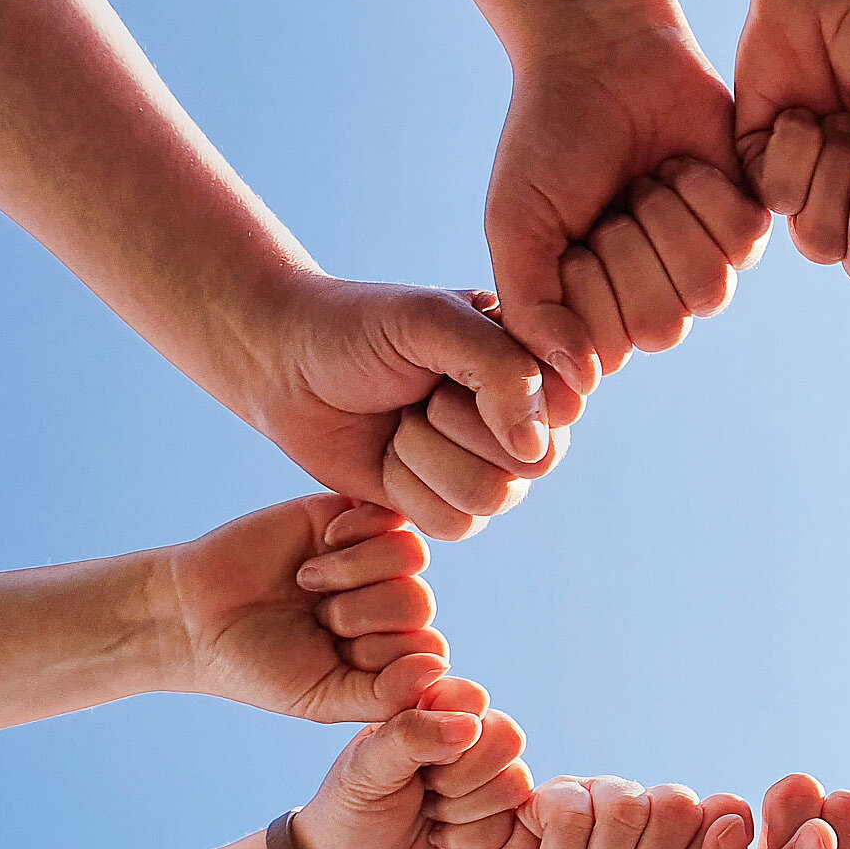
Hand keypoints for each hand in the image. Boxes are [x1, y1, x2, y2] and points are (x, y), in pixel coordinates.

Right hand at [162, 495, 447, 720]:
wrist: (195, 614)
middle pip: (419, 602)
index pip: (429, 651)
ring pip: (412, 555)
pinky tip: (321, 542)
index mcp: (391, 652)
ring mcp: (375, 560)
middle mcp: (390, 605)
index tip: (334, 656)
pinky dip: (355, 531)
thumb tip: (438, 669)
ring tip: (308, 581)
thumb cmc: (259, 665)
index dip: (382, 654)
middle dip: (360, 614)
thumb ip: (384, 695)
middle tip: (315, 616)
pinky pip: (391, 515)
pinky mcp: (355, 517)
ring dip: (354, 571)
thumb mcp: (321, 699)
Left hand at [257, 277, 575, 541]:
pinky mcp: (448, 505)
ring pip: (489, 498)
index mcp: (534, 363)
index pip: (561, 408)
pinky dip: (407, 490)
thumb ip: (500, 371)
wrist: (287, 366)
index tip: (453, 363)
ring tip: (401, 421)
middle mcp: (525, 421)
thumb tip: (535, 451)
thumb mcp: (430, 323)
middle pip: (530, 464)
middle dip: (453, 426)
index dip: (502, 396)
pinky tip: (388, 456)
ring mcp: (489, 467)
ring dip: (425, 458)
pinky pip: (453, 525)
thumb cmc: (360, 330)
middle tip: (419, 393)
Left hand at [290, 678, 533, 848]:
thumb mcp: (365, 770)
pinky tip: (441, 840)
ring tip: (428, 816)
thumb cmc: (350, 813)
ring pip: (514, 783)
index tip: (415, 760)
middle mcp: (469, 742)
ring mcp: (488, 784)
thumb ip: (410, 735)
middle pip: (508, 738)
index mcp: (434, 712)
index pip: (475, 699)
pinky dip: (468, 839)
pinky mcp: (500, 825)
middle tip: (423, 791)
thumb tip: (471, 725)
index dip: (452, 732)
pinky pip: (511, 825)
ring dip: (462, 810)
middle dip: (459, 777)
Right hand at [488, 27, 770, 388]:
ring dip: (668, 220)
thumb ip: (531, 311)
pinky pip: (742, 241)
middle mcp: (651, 298)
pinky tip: (684, 164)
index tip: (568, 236)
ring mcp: (703, 264)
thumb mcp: (516, 225)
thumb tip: (575, 392)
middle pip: (661, 327)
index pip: (605, 352)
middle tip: (612, 202)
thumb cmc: (549, 139)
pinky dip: (706, 191)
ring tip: (648, 180)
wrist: (603, 53)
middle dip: (628, 251)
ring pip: (707, 289)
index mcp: (593, 311)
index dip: (585, 290)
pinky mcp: (747, 225)